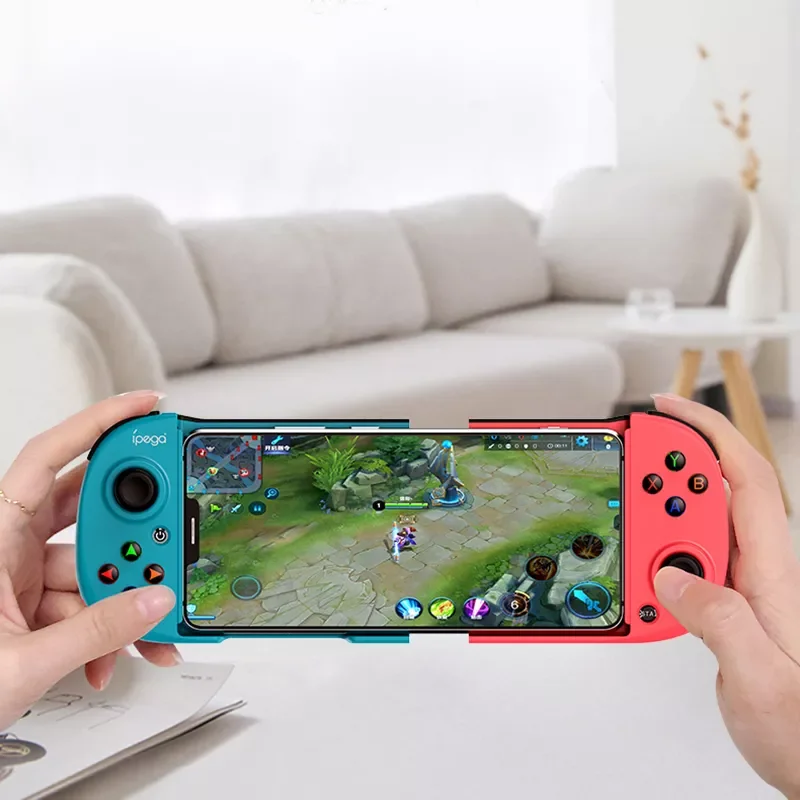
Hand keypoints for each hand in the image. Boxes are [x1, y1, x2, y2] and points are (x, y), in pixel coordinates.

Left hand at [0, 392, 179, 729]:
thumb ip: (94, 633)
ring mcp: (25, 579)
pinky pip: (89, 603)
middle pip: (85, 512)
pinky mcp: (38, 608)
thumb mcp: (20, 661)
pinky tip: (116, 653)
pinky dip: (111, 627)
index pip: (48, 458)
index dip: (97, 422)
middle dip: (131, 531)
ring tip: (148, 623)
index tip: (143, 407)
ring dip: (127, 597)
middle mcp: (10, 550)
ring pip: (95, 566)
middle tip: (166, 537)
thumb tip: (152, 602)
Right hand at [652, 393, 799, 798]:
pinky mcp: (721, 603)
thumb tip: (672, 573)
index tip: (664, 412)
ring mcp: (737, 585)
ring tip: (621, 522)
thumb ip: (718, 619)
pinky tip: (634, 570)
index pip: (743, 480)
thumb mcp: (761, 680)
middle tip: (625, 460)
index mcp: (772, 573)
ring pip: (690, 526)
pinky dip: (650, 555)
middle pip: (711, 492)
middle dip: (666, 465)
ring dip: (652, 517)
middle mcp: (755, 570)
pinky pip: (680, 561)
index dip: (706, 434)